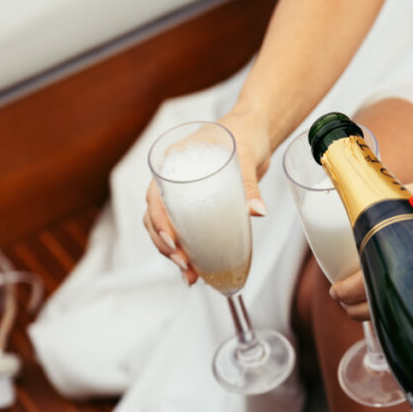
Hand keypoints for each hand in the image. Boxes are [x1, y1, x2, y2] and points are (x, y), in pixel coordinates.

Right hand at [143, 108, 270, 285]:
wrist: (254, 134)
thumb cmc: (244, 135)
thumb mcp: (246, 156)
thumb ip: (249, 183)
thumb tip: (257, 211)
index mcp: (173, 163)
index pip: (155, 197)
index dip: (158, 222)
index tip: (171, 242)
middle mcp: (172, 182)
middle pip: (156, 219)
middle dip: (165, 247)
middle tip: (184, 265)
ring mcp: (183, 197)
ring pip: (167, 230)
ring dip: (174, 255)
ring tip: (190, 277)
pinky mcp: (197, 209)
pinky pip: (186, 233)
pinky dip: (189, 253)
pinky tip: (197, 272)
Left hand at [328, 162, 412, 320]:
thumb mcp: (405, 193)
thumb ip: (377, 207)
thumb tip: (347, 211)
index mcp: (409, 251)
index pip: (366, 285)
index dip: (346, 292)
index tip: (335, 290)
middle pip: (381, 307)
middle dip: (355, 308)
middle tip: (342, 299)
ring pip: (400, 310)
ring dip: (376, 311)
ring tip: (359, 303)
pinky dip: (400, 305)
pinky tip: (389, 302)